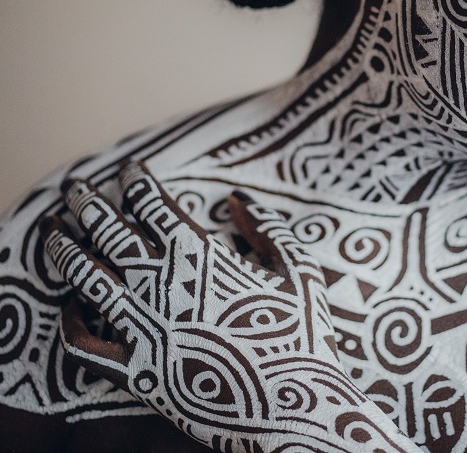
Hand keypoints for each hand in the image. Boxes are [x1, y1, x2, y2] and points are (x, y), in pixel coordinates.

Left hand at [42, 163, 415, 451]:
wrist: (294, 409)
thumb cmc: (302, 336)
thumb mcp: (299, 270)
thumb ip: (268, 228)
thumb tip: (237, 198)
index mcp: (202, 257)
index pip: (153, 204)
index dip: (137, 180)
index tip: (130, 168)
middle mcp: (164, 287)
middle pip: (111, 232)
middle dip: (89, 204)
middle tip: (77, 189)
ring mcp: (146, 329)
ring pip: (88, 278)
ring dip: (66, 248)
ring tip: (52, 229)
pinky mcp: (137, 371)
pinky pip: (85, 344)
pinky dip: (69, 320)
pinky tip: (68, 303)